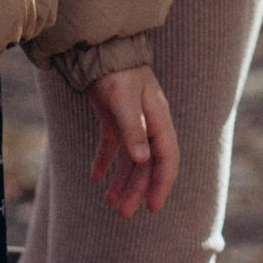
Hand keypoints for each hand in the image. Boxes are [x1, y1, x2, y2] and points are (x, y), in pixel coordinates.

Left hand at [87, 65, 180, 219]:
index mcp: (158, 120)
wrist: (100, 49)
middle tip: (123, 214)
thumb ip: (133, 129)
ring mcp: (132, 123)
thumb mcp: (124, 100)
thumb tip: (143, 159)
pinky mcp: (114, 120)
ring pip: (131, 160)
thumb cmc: (116, 72)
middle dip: (137, 190)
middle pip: (147, 165)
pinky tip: (96, 177)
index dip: (162, 184)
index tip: (153, 207)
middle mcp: (149, 124)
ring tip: (110, 203)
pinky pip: (113, 147)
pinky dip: (105, 163)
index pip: (166, 158)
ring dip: (123, 182)